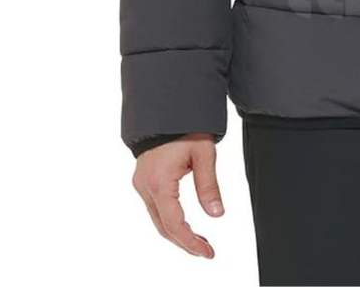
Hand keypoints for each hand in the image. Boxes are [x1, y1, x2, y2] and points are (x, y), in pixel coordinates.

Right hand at [132, 133, 223, 257]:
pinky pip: (155, 207)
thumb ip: (208, 185)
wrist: (167, 106)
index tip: (207, 252)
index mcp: (159, 182)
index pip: (174, 224)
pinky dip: (169, 219)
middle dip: (184, 242)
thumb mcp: (204, 153)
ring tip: (199, 240)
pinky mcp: (144, 179)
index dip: (190, 242)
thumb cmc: (186, 126)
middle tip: (206, 251)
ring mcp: (142, 183)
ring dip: (176, 232)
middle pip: (163, 226)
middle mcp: (145, 186)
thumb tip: (216, 214)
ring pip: (157, 218)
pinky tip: (185, 223)